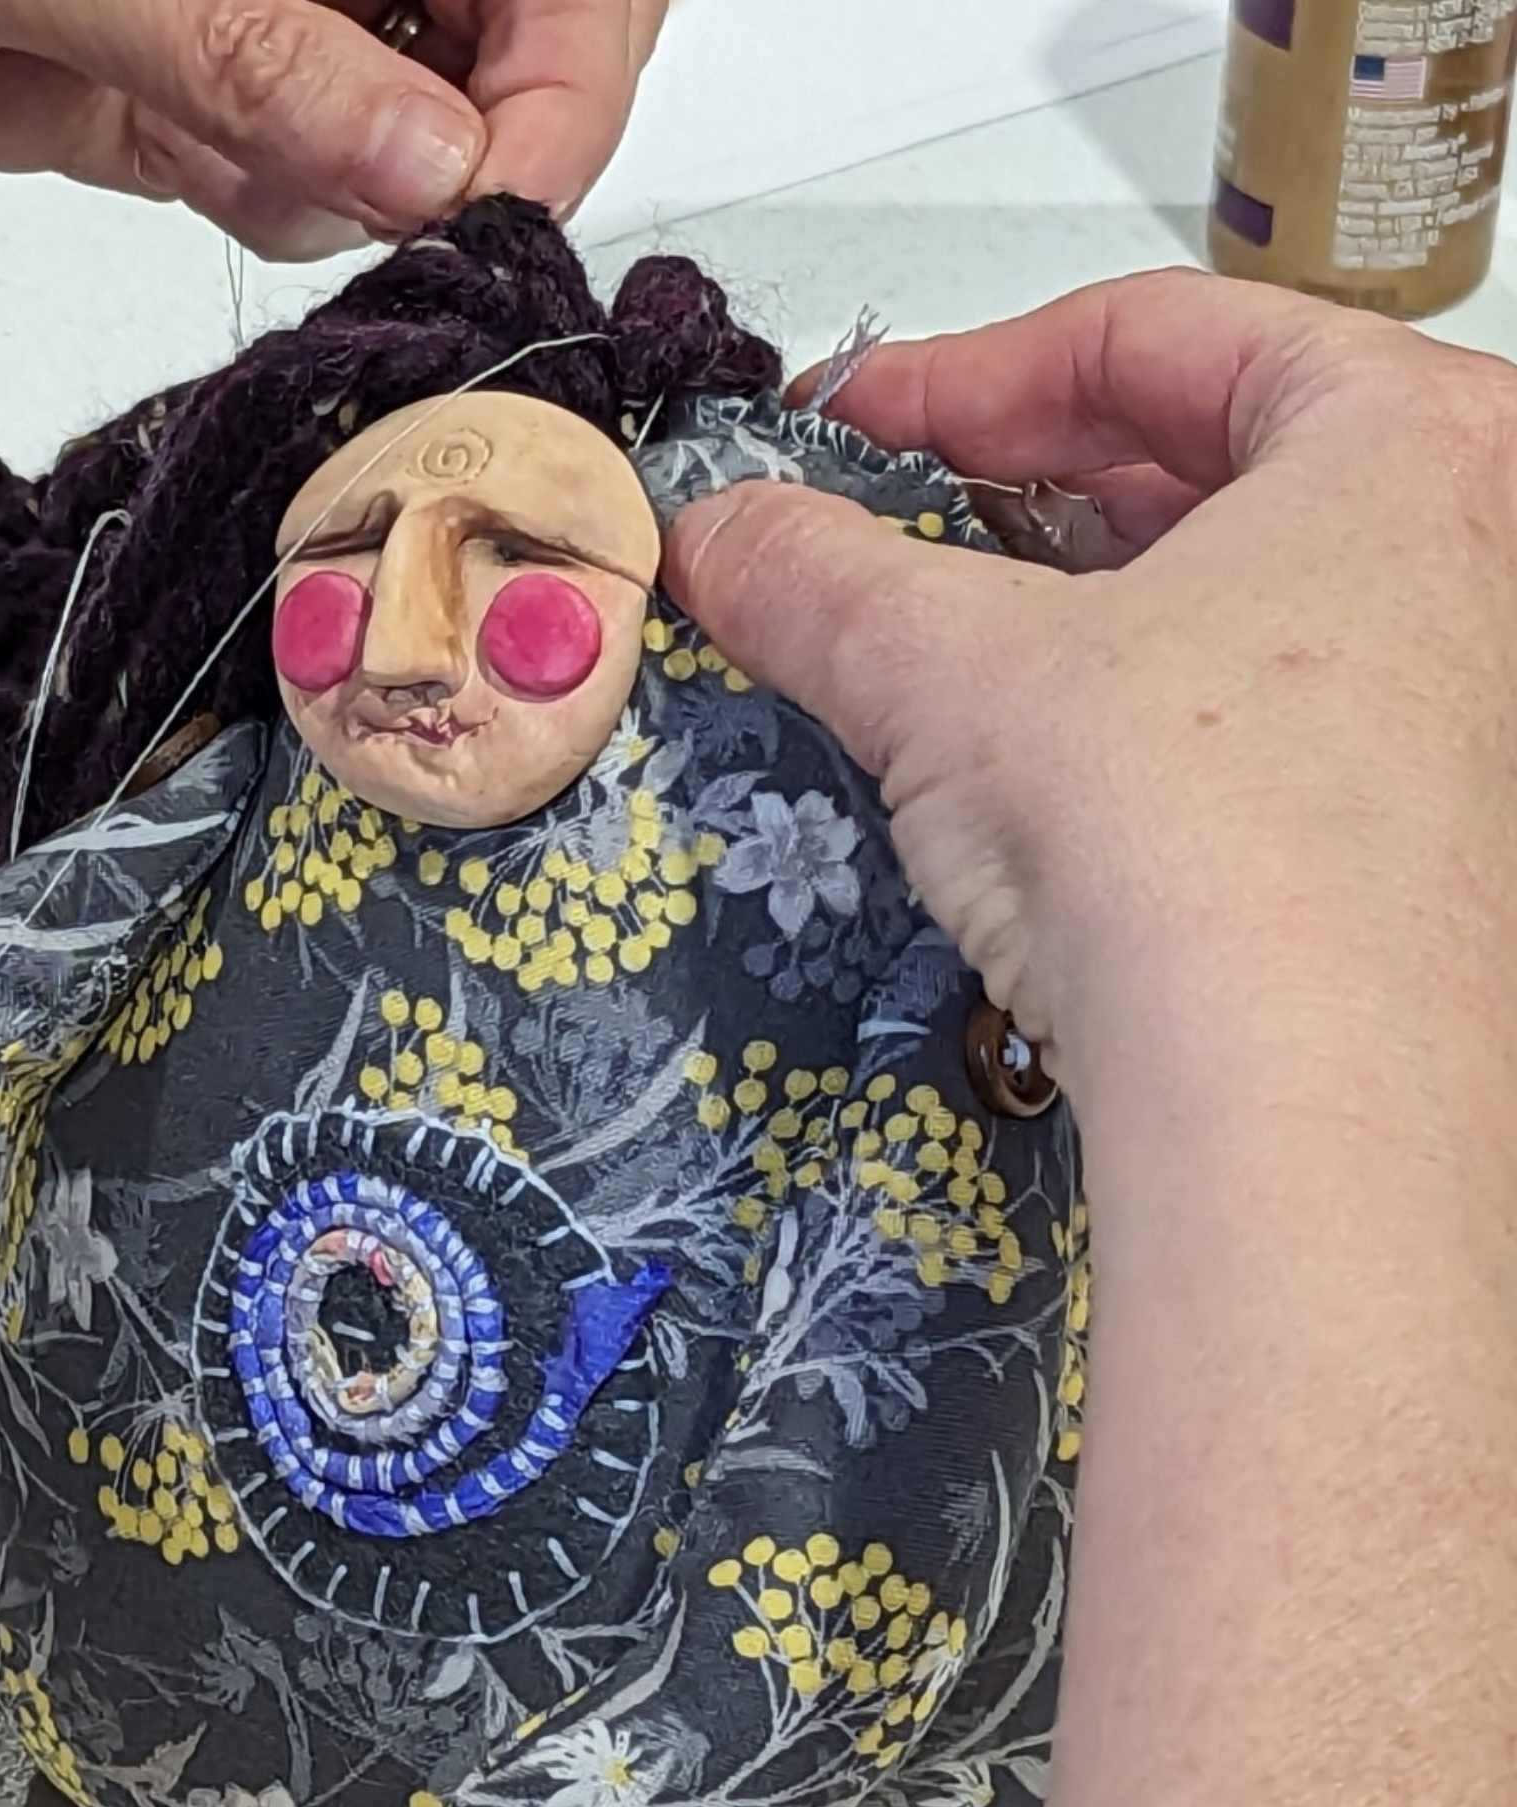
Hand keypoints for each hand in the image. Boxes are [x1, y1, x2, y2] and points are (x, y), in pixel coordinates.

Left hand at [0, 0, 665, 257]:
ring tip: (259, 160)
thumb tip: (436, 165)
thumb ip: (261, 50)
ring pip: (417, 114)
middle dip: (485, 128)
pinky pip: (300, 170)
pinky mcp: (182, 86)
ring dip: (373, 177)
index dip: (564, 59)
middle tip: (417, 207)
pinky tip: (211, 172)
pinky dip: (286, 201)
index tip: (500, 182)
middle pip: (511, 22)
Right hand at [671, 270, 1516, 1806]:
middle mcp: (1465, 614)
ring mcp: (1445, 774)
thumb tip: (697, 538)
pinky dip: (1102, 801)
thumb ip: (840, 593)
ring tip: (895, 715)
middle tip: (852, 561)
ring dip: (1053, 668)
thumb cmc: (1228, 870)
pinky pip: (1221, 803)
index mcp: (1416, 477)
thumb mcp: (992, 692)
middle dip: (1016, 518)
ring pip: (1216, 660)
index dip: (991, 361)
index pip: (1181, 336)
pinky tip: (1002, 861)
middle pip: (1209, 496)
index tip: (849, 420)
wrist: (1337, 1140)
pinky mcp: (1394, 930)